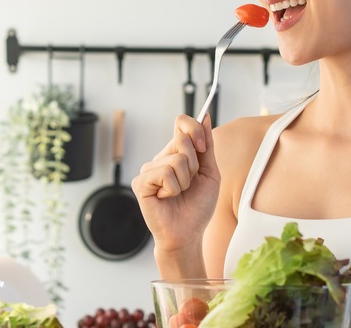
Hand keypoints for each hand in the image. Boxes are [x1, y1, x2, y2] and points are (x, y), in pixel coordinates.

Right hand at [131, 114, 220, 253]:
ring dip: (185, 181)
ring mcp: (149, 169)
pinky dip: (173, 188)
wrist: (188, 233)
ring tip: (179, 194)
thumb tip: (206, 116)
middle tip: (190, 183)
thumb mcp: (210, 172)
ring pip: (176, 160)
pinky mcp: (140, 182)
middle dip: (194, 165)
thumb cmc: (198, 205)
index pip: (181, 123)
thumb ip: (207, 146)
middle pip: (182, 140)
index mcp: (176, 153)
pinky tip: (166, 198)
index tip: (203, 148)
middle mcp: (161, 158)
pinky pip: (165, 173)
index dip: (194, 129)